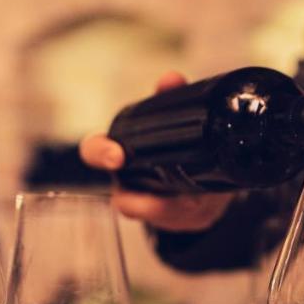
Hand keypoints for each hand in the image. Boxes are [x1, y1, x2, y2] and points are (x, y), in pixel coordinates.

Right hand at [79, 71, 232, 231]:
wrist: (198, 179)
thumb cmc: (176, 144)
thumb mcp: (172, 121)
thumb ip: (169, 98)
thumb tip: (170, 79)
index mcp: (118, 156)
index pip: (94, 151)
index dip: (100, 153)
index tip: (117, 156)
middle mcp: (127, 187)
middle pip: (126, 200)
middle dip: (149, 200)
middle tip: (178, 193)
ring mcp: (147, 210)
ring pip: (159, 215)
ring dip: (178, 206)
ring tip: (200, 194)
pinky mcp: (173, 224)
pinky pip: (182, 223)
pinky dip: (198, 212)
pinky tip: (210, 201)